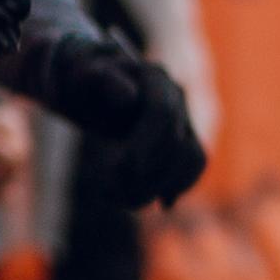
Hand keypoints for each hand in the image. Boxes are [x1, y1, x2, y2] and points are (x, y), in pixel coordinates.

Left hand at [7, 31, 205, 209]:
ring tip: (122, 202)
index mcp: (155, 78)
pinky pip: (193, 166)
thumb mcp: (85, 75)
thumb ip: (103, 79)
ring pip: (192, 158)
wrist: (99, 87)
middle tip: (108, 192)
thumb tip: (129, 97)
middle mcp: (177, 97)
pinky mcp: (185, 140)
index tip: (120, 170)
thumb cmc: (87, 80)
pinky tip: (163, 204)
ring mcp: (184, 118)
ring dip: (160, 185)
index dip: (147, 143)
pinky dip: (179, 186)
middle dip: (146, 173)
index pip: (162, 113)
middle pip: (177, 142)